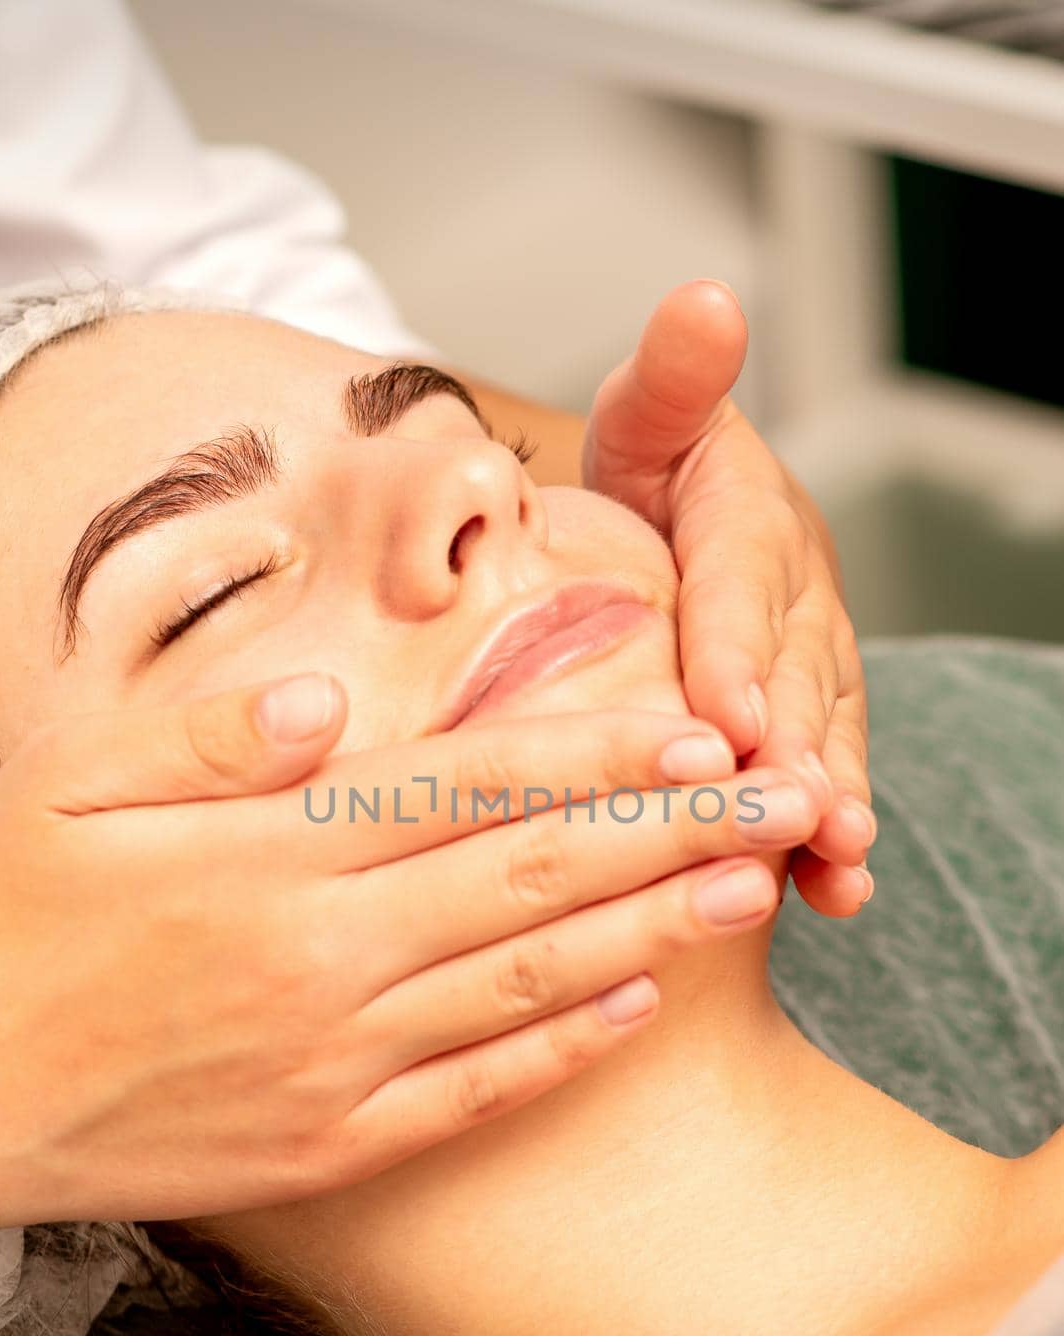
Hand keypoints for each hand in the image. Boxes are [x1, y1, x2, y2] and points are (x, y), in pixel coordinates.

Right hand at [0, 672, 822, 1226]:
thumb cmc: (13, 921)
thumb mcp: (72, 794)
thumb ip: (203, 740)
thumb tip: (325, 708)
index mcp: (273, 850)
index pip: (470, 782)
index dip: (598, 752)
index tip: (700, 730)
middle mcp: (325, 949)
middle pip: (534, 874)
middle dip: (676, 830)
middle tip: (786, 799)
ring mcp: (336, 1057)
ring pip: (528, 979)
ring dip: (655, 931)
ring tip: (755, 890)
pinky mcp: (329, 1144)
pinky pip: (474, 1093)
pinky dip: (564, 1046)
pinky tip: (645, 1007)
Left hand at [582, 280, 874, 918]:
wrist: (674, 526)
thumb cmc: (646, 478)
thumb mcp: (647, 419)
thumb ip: (673, 377)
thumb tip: (706, 297)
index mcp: (748, 521)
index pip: (740, 584)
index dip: (738, 648)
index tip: (728, 712)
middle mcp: (796, 598)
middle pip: (799, 675)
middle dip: (798, 746)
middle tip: (798, 810)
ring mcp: (812, 665)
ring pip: (827, 733)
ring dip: (831, 797)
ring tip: (836, 859)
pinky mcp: (811, 718)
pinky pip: (825, 771)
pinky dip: (831, 835)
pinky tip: (836, 891)